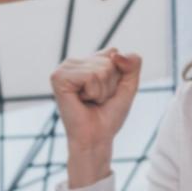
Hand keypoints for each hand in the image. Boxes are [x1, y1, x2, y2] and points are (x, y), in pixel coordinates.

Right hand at [51, 48, 142, 174]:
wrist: (96, 138)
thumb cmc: (109, 114)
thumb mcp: (128, 86)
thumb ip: (133, 65)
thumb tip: (116, 54)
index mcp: (86, 61)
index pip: (114, 52)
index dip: (118, 76)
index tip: (106, 92)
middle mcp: (74, 62)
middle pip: (108, 61)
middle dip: (109, 84)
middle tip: (97, 100)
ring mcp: (64, 68)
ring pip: (101, 69)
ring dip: (102, 90)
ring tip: (90, 101)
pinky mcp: (58, 77)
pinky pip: (90, 76)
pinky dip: (93, 92)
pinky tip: (82, 100)